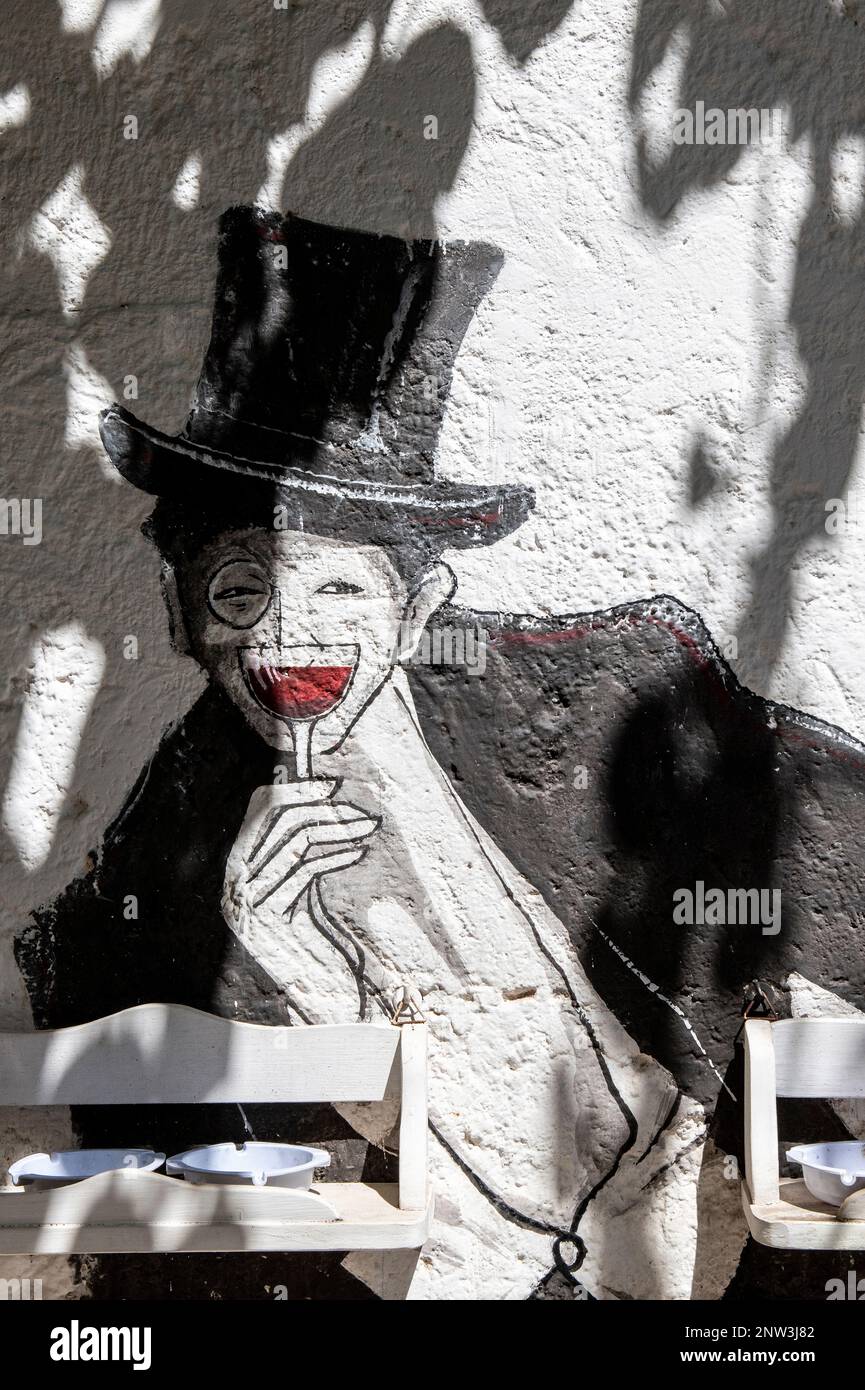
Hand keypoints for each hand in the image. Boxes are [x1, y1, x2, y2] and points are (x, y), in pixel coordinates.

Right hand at [221, 781, 378, 938]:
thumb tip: (320, 800)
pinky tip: (359, 853)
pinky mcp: (270, 918)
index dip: (294, 790)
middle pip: (277, 819)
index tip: (330, 786)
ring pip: (296, 841)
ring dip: (338, 828)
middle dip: (322, 806)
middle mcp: (235, 884)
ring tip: (366, 827)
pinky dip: (337, 855)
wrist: (320, 994)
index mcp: (238, 870)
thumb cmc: (315, 940)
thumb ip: (298, 852)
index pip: (258, 809)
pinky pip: (307, 869)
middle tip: (357, 807)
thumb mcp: (301, 888)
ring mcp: (248, 901)